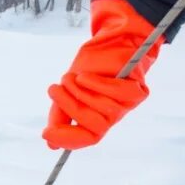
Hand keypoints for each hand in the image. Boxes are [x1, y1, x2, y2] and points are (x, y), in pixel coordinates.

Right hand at [42, 0, 161, 150]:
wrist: (109, 42)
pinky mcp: (137, 91)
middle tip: (55, 90)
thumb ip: (61, 116)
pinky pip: (118, 93)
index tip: (46, 133)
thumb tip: (50, 142)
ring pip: (105, 109)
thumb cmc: (89, 68)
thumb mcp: (69, 92)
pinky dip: (99, 85)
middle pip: (94, 126)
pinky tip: (85, 76)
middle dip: (71, 108)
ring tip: (69, 78)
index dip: (67, 139)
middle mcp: (112, 117)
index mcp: (96, 121)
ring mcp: (126, 105)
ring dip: (82, 92)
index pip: (86, 139)